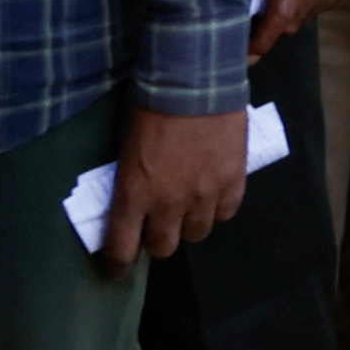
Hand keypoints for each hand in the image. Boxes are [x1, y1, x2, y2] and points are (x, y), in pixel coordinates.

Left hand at [97, 100, 248, 267]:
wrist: (195, 78)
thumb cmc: (150, 104)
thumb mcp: (126, 145)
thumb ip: (130, 179)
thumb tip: (133, 198)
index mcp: (134, 194)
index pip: (121, 248)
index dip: (117, 265)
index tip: (116, 270)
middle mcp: (168, 203)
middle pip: (162, 247)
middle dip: (156, 239)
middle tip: (156, 223)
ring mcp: (204, 195)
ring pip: (197, 234)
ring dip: (188, 224)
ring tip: (188, 205)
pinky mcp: (233, 181)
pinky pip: (226, 213)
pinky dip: (217, 207)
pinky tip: (212, 192)